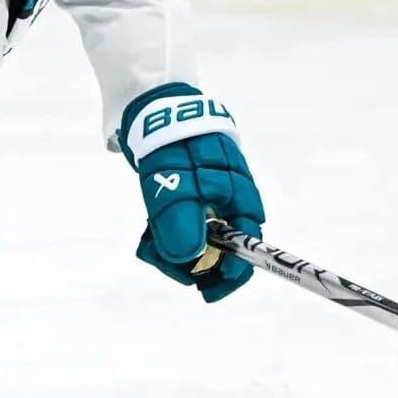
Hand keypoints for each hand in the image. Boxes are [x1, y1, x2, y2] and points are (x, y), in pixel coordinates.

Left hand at [121, 83, 263, 302]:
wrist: (155, 107)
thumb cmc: (170, 143)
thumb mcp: (171, 182)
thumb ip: (180, 220)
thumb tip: (187, 258)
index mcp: (239, 197)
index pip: (249, 247)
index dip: (231, 274)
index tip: (206, 290)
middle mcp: (230, 202)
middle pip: (223, 252)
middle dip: (192, 264)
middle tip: (157, 256)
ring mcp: (211, 202)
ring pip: (200, 244)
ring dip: (175, 252)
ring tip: (147, 244)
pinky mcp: (191, 200)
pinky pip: (185, 231)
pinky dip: (168, 237)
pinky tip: (150, 233)